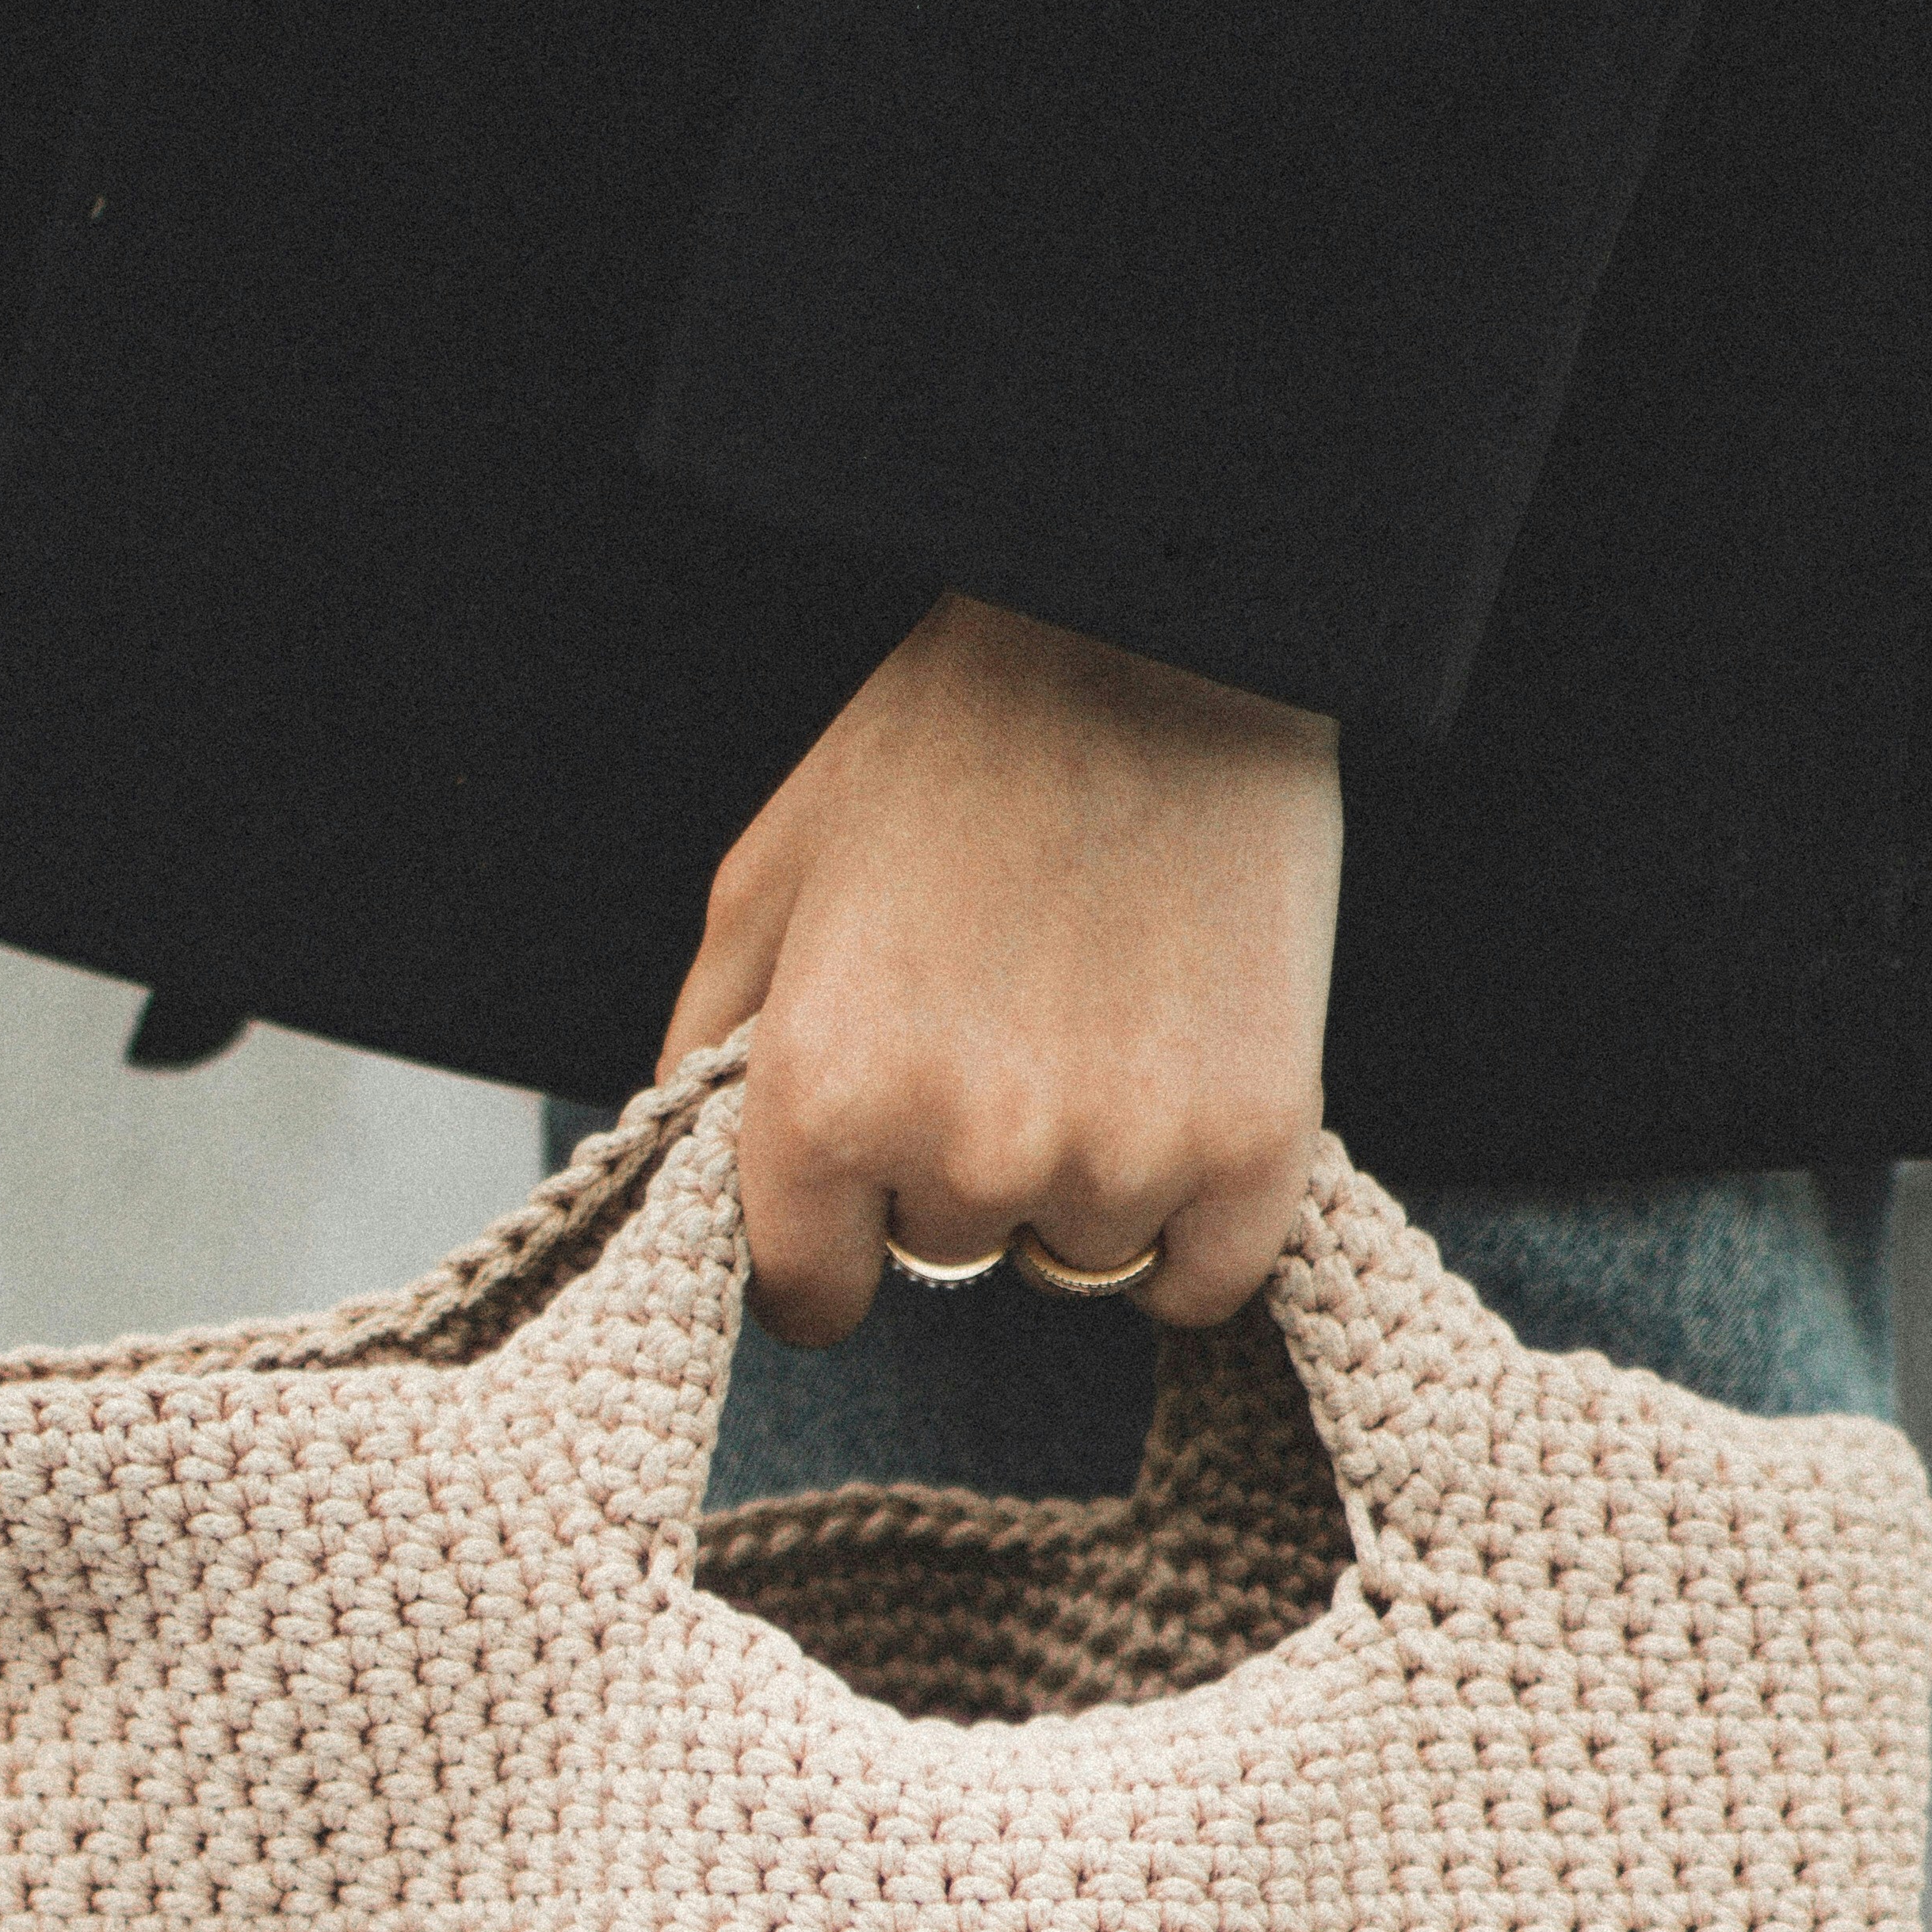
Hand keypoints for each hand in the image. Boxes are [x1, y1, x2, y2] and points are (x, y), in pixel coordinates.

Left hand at [656, 592, 1341, 1339]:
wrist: (1159, 637)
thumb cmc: (950, 742)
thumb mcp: (773, 873)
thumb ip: (709, 1042)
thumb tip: (681, 1175)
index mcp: (822, 1098)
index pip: (810, 1294)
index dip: (835, 1239)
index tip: (871, 1186)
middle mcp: (964, 1157)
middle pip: (948, 1259)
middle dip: (958, 1171)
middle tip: (1006, 1016)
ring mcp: (1116, 1162)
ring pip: (1074, 1257)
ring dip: (1079, 1179)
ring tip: (1102, 1019)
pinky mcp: (1250, 1154)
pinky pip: (1197, 1284)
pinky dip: (1192, 1221)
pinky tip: (1182, 1100)